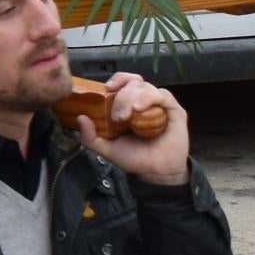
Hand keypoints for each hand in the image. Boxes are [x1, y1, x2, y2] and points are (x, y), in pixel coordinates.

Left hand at [80, 71, 189, 185]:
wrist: (156, 173)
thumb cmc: (135, 158)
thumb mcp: (107, 148)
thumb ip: (90, 136)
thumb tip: (80, 118)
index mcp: (129, 105)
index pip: (124, 82)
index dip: (117, 80)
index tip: (107, 88)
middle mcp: (144, 102)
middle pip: (133, 83)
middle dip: (122, 97)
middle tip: (118, 117)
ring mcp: (160, 105)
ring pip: (146, 87)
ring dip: (133, 98)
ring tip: (128, 116)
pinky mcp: (174, 110)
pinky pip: (162, 95)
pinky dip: (149, 98)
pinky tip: (140, 109)